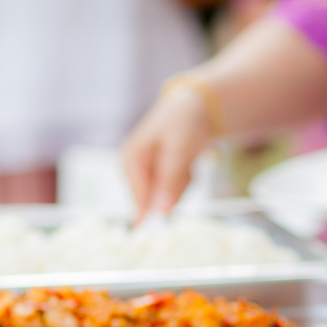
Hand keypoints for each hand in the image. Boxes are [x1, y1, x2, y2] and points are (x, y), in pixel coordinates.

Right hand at [122, 88, 213, 220]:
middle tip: (186, 168)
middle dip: (176, 190)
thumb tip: (161, 212)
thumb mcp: (178, 151)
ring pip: (168, 198)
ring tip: (187, 161)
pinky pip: (176, 191)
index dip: (156, 211)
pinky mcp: (160, 177)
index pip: (139, 198)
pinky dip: (186, 180)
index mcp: (130, 160)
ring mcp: (147, 174)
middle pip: (156, 200)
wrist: (195, 107)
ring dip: (183, 184)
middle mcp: (134, 170)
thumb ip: (169, 181)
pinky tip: (187, 163)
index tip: (169, 218)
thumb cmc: (183, 123)